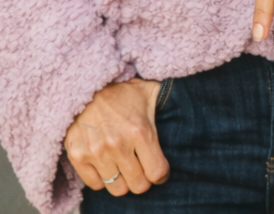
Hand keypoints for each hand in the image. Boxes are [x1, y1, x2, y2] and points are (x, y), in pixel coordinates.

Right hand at [64, 79, 167, 196]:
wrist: (86, 85)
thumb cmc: (123, 92)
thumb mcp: (151, 93)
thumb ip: (170, 102)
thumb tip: (195, 103)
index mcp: (140, 131)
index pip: (157, 172)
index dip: (161, 174)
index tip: (159, 171)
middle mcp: (117, 144)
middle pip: (138, 185)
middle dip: (143, 179)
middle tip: (141, 168)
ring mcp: (96, 152)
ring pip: (117, 189)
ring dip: (123, 180)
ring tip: (124, 166)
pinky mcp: (77, 155)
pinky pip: (95, 184)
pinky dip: (103, 179)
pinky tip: (107, 165)